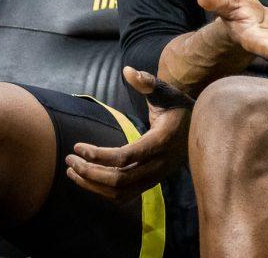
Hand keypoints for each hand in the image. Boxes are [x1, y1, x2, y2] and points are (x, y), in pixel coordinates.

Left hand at [65, 66, 193, 201]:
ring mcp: (156, 177)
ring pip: (120, 193)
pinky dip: (103, 191)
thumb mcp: (165, 91)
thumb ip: (147, 82)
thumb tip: (128, 71)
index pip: (126, 157)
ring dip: (93, 185)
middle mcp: (159, 164)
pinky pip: (124, 195)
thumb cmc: (177, 105)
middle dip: (90, 172)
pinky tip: (88, 179)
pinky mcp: (152, 182)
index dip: (99, 155)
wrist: (198, 127)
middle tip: (69, 159)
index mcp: (162, 141)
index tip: (78, 147)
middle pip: (119, 180)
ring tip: (72, 171)